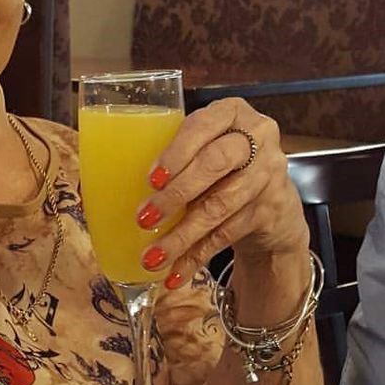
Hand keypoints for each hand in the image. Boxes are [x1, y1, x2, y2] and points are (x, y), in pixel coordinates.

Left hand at [136, 98, 307, 286]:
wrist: (272, 200)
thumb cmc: (221, 168)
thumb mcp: (202, 148)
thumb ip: (174, 155)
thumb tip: (112, 183)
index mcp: (232, 112)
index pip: (202, 126)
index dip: (176, 154)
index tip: (151, 180)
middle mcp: (257, 138)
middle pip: (215, 164)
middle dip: (176, 195)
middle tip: (144, 219)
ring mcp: (268, 174)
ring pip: (220, 206)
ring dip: (182, 235)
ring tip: (153, 257)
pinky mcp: (271, 210)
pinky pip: (228, 235)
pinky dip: (197, 255)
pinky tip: (176, 272)